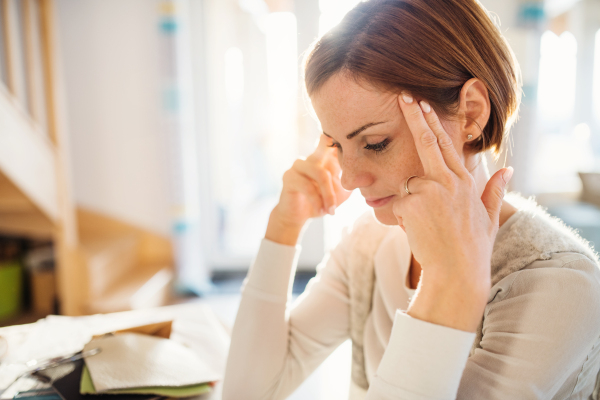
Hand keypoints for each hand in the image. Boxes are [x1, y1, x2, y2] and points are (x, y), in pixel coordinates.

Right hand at [266, 134, 350, 244]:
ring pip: (321, 174)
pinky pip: (308, 186)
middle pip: (324, 145)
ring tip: (332, 210)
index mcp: (325, 160)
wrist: (299, 217)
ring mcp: (299, 166)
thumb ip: (349, 183)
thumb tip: (367, 178)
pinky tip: (321, 210)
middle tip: (336, 138)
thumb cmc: (320, 202)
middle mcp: (311, 158)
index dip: (342, 139)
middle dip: (332, 143)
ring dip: (329, 194)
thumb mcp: (340, 193)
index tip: (351, 132)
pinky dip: (317, 200)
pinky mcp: (289, 177)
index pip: (334, 145)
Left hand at [393, 92, 512, 330]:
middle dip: (414, 117)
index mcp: (465, 182)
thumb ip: (495, 191)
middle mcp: (448, 181)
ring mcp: (430, 190)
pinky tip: (419, 230)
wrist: (457, 272)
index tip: (422, 105)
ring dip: (412, 202)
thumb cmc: (473, 247)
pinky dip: (404, 217)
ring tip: (429, 226)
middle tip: (403, 96)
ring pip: (408, 184)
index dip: (432, 123)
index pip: (445, 145)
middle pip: (426, 143)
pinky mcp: (413, 203)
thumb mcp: (489, 218)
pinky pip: (399, 203)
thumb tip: (509, 170)